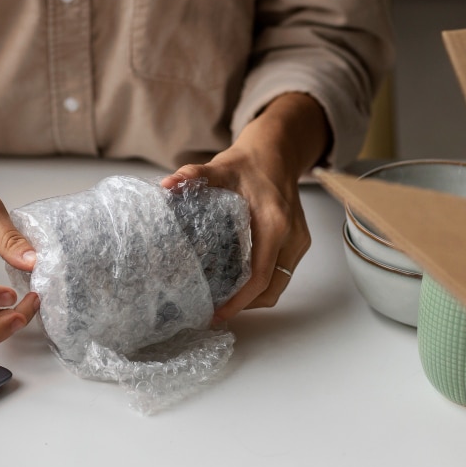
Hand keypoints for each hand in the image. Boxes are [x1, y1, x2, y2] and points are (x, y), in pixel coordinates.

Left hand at [161, 93, 329, 321]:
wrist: (278, 151)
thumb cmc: (248, 163)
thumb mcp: (220, 167)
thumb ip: (193, 176)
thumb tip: (165, 185)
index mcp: (274, 224)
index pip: (259, 276)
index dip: (239, 302)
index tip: (216, 314)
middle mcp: (292, 237)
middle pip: (272, 289)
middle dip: (245, 306)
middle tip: (215, 312)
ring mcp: (299, 241)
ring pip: (280, 284)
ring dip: (255, 297)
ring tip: (225, 302)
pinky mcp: (300, 242)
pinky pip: (283, 273)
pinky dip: (264, 284)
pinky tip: (240, 282)